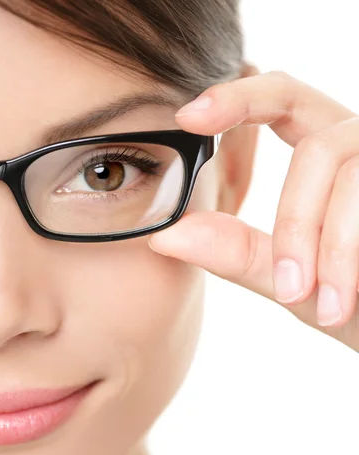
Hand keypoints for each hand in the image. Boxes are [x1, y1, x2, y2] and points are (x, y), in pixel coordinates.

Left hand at [148, 70, 358, 352]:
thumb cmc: (357, 307)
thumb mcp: (292, 282)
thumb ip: (238, 253)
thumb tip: (165, 235)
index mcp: (330, 158)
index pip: (284, 100)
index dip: (238, 98)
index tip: (188, 117)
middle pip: (317, 148)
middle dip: (296, 223)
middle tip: (290, 290)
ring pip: (350, 170)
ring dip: (331, 246)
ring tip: (327, 307)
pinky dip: (353, 254)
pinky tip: (352, 300)